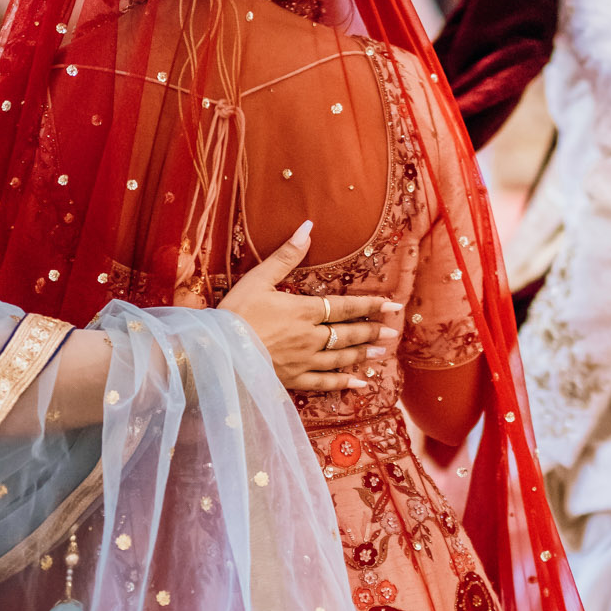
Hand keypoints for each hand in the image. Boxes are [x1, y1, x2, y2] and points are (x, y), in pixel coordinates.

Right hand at [221, 222, 400, 393]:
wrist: (217, 352)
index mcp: (303, 311)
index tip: (392, 305)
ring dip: (363, 354)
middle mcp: (310, 337)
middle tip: (393, 331)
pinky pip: (323, 383)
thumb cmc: (235, 312)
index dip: (370, 305)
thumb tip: (308, 227)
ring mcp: (303, 361)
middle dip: (372, 331)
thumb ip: (286, 255)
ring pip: (341, 358)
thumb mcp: (258, 278)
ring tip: (382, 353)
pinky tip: (358, 383)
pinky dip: (342, 382)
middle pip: (348, 333)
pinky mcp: (292, 379)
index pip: (345, 307)